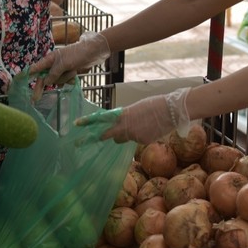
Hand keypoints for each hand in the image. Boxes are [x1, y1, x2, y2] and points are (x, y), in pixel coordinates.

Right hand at [29, 32, 109, 101]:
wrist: (94, 52)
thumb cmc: (78, 54)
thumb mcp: (64, 63)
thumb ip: (53, 73)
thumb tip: (46, 82)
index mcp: (50, 59)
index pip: (36, 68)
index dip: (28, 74)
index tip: (20, 80)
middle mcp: (54, 64)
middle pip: (45, 78)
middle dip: (42, 87)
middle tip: (35, 99)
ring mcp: (62, 69)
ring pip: (57, 80)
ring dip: (65, 78)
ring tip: (73, 69)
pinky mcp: (69, 72)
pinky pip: (66, 81)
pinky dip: (70, 79)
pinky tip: (76, 72)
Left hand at [75, 88, 191, 143]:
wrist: (171, 110)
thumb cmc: (155, 105)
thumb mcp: (136, 108)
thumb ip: (126, 117)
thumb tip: (121, 125)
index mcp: (123, 114)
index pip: (102, 118)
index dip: (88, 121)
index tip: (76, 124)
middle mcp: (125, 126)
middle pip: (107, 135)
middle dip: (94, 138)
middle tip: (79, 143)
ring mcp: (134, 135)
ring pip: (123, 138)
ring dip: (126, 134)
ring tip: (141, 125)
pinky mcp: (142, 142)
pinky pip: (136, 140)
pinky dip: (141, 135)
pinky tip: (151, 129)